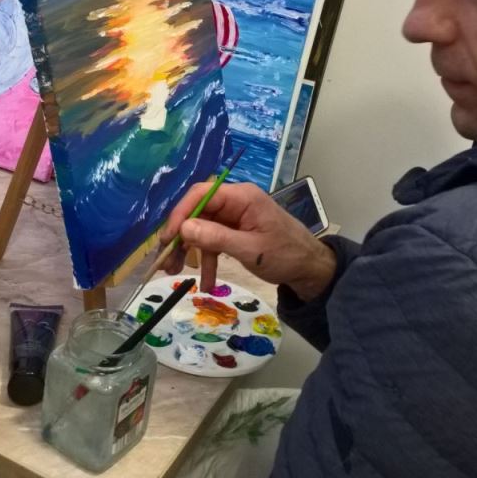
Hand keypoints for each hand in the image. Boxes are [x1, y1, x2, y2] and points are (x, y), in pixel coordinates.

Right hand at [160, 182, 336, 299]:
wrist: (310, 269)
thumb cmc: (286, 255)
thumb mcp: (250, 249)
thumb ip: (216, 238)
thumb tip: (184, 228)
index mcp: (241, 197)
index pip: (201, 195)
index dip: (180, 214)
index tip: (167, 238)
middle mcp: (235, 202)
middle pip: (198, 212)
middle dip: (181, 236)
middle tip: (166, 260)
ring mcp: (235, 216)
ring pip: (202, 229)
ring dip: (190, 251)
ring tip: (175, 273)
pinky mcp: (236, 231)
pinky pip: (213, 241)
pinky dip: (207, 260)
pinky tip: (206, 282)